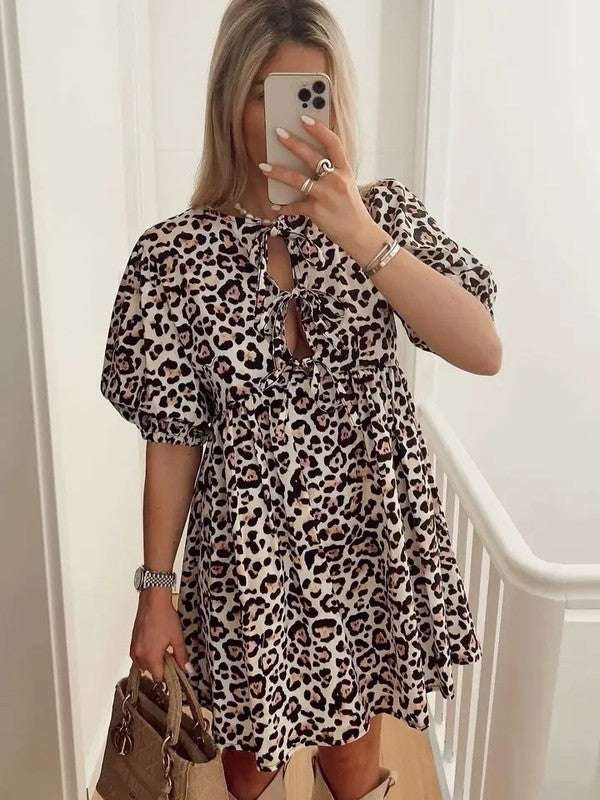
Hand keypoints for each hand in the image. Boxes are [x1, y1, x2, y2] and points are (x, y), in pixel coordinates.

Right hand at [130, 589, 192, 682]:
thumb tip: (187, 670)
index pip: (158, 678)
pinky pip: (138, 657)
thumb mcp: (177, 637)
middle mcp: (139, 656)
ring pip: (143, 665)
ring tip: (163, 649)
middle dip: (161, 668)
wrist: (153, 601)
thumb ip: (182, 656)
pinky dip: (146, 655)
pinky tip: (155, 645)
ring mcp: (134, 649)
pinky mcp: (132, 642)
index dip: (168, 676)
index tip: (175, 671)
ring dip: (153, 662)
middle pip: (150, 672)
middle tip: (171, 656)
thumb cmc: (165, 617)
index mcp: (151, 657)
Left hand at [258, 114, 379, 253]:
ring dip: (277, 172)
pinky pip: (294, 207)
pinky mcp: (316, 211)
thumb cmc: (351, 209)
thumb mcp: (347, 185)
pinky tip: (275, 206)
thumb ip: (332, 172)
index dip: (318, 129)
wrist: (359, 234)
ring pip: (296, 180)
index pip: (333, 143)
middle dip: (293, 143)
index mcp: (345, 170)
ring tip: (263, 167)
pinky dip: (283, 208)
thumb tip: (309, 162)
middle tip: (278, 133)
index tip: (304, 118)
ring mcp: (325, 195)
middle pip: (311, 157)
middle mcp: (336, 180)